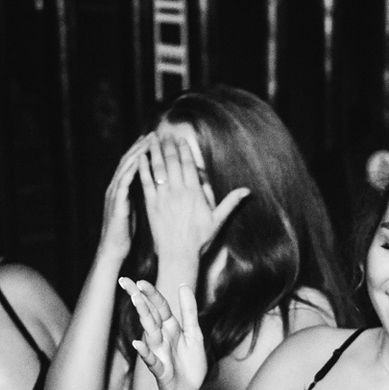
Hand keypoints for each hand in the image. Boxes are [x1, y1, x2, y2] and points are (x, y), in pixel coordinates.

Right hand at [99, 134, 153, 256]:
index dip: (143, 150)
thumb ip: (141, 194)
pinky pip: (124, 183)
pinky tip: (140, 162)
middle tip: (154, 133)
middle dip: (141, 146)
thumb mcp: (136, 208)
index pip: (133, 163)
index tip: (156, 139)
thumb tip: (156, 184)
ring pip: (125, 167)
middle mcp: (116, 187)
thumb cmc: (127, 231)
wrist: (113, 248)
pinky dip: (131, 170)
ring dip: (137, 153)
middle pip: (128, 160)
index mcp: (122, 188)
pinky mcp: (116, 203)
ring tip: (148, 142)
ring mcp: (115, 194)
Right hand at [123, 278, 208, 389]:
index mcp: (170, 329)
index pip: (159, 307)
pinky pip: (152, 361)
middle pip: (149, 315)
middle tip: (125, 282)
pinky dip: (145, 352)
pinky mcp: (161, 371)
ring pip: (149, 332)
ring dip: (143, 316)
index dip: (151, 294)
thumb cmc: (190, 365)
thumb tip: (183, 285)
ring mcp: (159, 354)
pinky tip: (138, 344)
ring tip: (135, 300)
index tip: (140, 280)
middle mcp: (162, 339)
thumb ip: (189, 311)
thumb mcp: (194, 334)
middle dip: (138, 298)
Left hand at [136, 134, 248, 267]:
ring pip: (158, 168)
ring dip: (155, 152)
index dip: (185, 150)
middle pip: (173, 162)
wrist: (178, 254)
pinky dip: (143, 168)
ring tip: (152, 139)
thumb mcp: (217, 220)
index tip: (181, 139)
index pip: (189, 166)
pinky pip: (146, 182)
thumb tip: (247, 191)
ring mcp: (163, 197)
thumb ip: (230, 202)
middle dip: (169, 146)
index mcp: (194, 193)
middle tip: (165, 134)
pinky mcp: (151, 205)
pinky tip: (141, 158)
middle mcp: (178, 192)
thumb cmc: (199, 240)